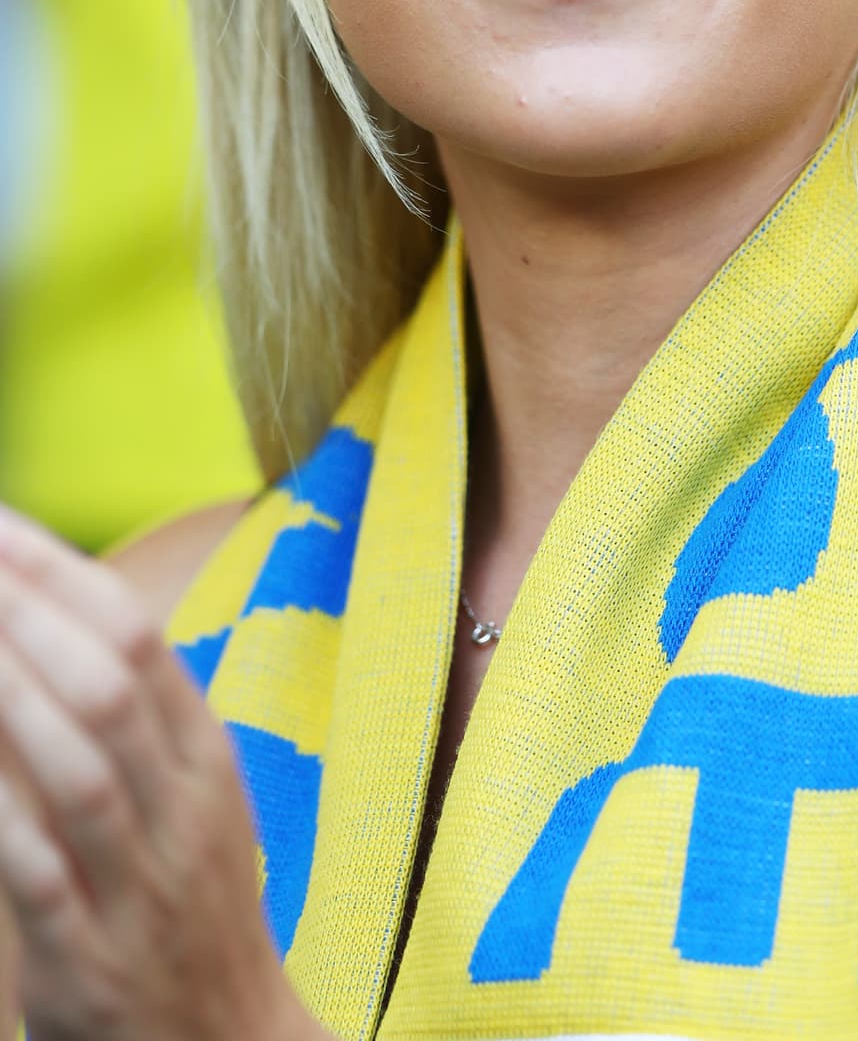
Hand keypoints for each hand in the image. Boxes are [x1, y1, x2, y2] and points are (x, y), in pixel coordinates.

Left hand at [0, 506, 325, 1040]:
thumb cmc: (191, 910)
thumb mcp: (189, 802)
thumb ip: (134, 722)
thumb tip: (48, 626)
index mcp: (206, 759)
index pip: (140, 638)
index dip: (63, 572)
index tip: (2, 526)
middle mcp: (183, 810)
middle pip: (112, 683)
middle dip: (30, 608)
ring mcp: (141, 887)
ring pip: (81, 768)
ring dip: (11, 689)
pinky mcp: (90, 963)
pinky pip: (37, 873)